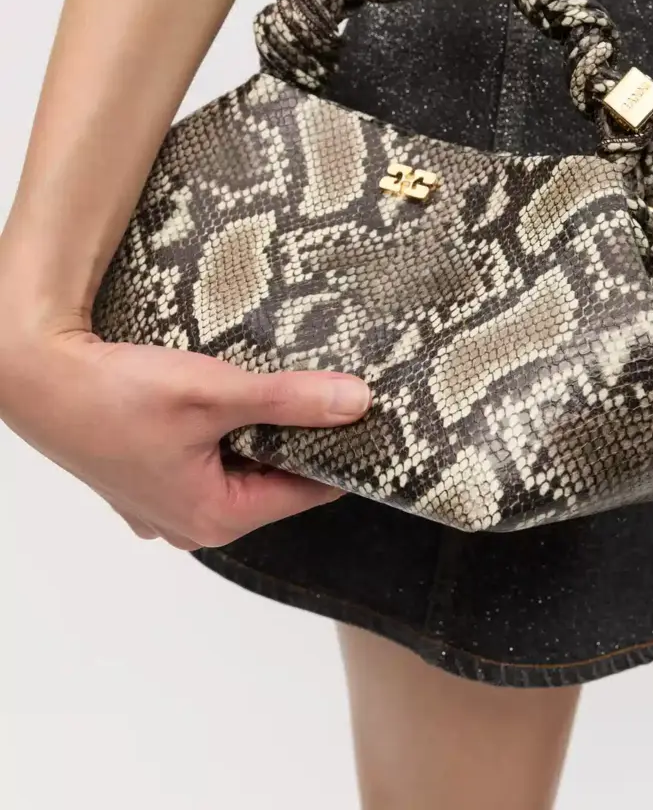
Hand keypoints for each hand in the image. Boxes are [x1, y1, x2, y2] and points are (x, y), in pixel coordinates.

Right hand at [0, 314, 370, 549]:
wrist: (39, 378)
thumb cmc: (116, 395)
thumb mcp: (217, 392)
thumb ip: (291, 400)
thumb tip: (356, 403)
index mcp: (215, 517)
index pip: (305, 492)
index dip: (336, 451)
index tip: (363, 417)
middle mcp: (190, 523)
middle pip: (271, 479)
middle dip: (296, 437)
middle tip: (325, 390)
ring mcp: (164, 504)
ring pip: (238, 465)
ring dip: (257, 430)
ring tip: (276, 387)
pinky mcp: (146, 476)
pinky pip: (205, 457)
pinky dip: (222, 430)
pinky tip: (226, 397)